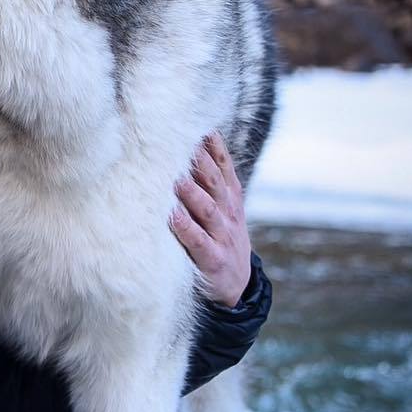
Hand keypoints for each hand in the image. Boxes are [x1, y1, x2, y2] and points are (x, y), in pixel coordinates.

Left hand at [170, 133, 251, 307]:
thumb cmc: (220, 238)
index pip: (221, 165)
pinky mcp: (212, 259)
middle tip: (177, 142)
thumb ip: (208, 180)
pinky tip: (172, 216)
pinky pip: (197, 241)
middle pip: (213, 182)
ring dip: (191, 192)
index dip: (210, 145)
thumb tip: (187, 145)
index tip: (195, 124)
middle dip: (198, 161)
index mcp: (229, 197)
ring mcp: (221, 236)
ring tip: (175, 177)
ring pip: (206, 209)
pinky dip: (185, 228)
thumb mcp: (223, 208)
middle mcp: (227, 212)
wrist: (238, 286)